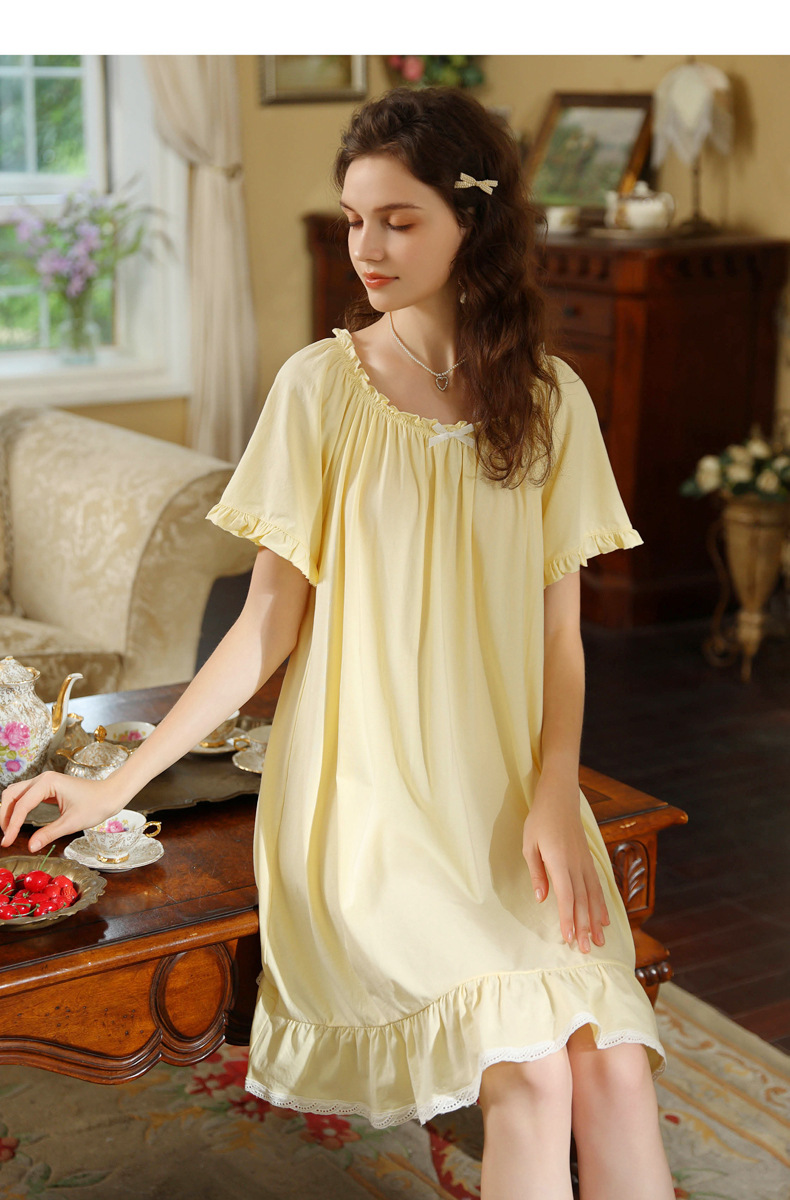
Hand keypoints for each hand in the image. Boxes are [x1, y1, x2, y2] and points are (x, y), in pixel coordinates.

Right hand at [0, 772, 124, 853]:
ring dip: (9, 812)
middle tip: (5, 837)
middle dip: (4, 816)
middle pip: (12, 795)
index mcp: (47, 783)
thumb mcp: (72, 823)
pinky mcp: (46, 788)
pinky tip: (16, 823)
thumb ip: (49, 834)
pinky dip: (17, 809)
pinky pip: (24, 797)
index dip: (12, 825)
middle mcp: (42, 779)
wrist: (110, 795)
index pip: (22, 805)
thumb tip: (30, 847)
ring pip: (15, 794)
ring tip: (8, 832)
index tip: (6, 842)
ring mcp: (43, 782)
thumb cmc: (96, 805)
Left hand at [522, 774, 610, 953]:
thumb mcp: (530, 844)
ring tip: (600, 940)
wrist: (560, 797)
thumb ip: (537, 873)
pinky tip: (604, 918)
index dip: (568, 918)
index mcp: (559, 862)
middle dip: (584, 927)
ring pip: (593, 896)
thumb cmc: (540, 819)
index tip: (570, 937)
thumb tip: (541, 899)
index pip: (565, 896)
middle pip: (582, 901)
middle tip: (588, 950)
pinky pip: (597, 886)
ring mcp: (585, 862)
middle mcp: (576, 865)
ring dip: (596, 920)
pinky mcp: (589, 860)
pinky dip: (602, 904)